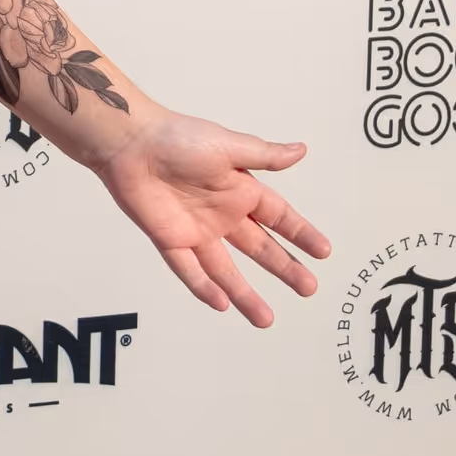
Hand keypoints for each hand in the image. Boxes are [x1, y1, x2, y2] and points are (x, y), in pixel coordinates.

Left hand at [83, 113, 328, 327]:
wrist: (130, 144)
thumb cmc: (178, 136)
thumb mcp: (229, 145)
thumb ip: (265, 155)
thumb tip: (301, 150)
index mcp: (241, 190)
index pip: (279, 218)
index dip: (301, 235)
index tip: (324, 252)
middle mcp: (223, 214)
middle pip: (260, 249)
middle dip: (285, 269)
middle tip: (308, 289)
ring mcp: (197, 230)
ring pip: (226, 270)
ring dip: (246, 294)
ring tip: (266, 319)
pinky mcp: (170, 240)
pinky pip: (189, 270)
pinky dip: (204, 288)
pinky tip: (222, 304)